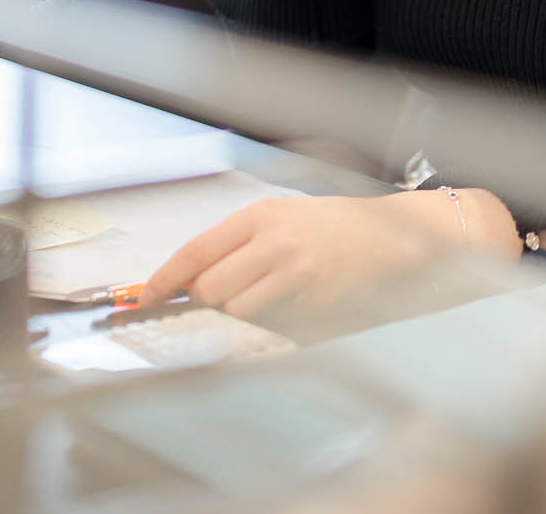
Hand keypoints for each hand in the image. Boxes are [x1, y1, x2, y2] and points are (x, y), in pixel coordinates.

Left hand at [139, 193, 435, 319]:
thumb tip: (194, 282)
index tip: (146, 297)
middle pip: (211, 290)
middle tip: (219, 303)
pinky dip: (272, 327)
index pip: (195, 252)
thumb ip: (241, 247)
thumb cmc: (339, 230)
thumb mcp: (285, 221)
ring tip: (267, 302)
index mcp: (260, 217)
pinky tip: (295, 309)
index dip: (164, 280)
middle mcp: (273, 242)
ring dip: (241, 319)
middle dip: (206, 304)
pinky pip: (273, 328)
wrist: (398, 239)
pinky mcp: (316, 304)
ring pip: (238, 313)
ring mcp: (295, 275)